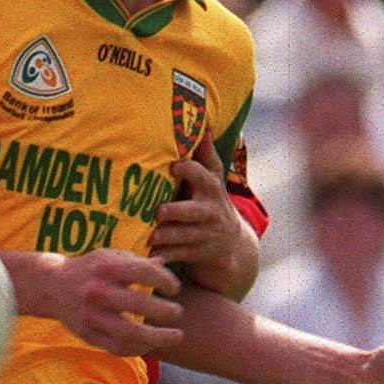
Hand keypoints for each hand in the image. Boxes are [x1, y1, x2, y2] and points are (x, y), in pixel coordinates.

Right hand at [25, 249, 182, 356]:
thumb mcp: (110, 257)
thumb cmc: (89, 269)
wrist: (51, 286)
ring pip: (129, 333)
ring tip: (176, 336)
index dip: (166, 281)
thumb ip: (138, 262)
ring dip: (158, 338)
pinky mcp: (87, 334)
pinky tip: (152, 344)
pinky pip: (117, 348)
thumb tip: (165, 265)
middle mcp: (98, 291)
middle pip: (139, 304)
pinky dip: (139, 349)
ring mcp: (92, 315)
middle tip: (178, 313)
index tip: (174, 289)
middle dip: (165, 311)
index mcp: (106, 268)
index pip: (144, 273)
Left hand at [152, 148, 252, 289]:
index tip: (175, 166)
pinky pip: (181, 255)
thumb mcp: (214, 180)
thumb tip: (202, 126)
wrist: (233, 245)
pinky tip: (151, 256)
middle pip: (195, 211)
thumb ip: (205, 157)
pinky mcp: (200, 254)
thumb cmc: (212, 203)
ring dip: (168, 237)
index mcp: (212, 189)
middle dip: (178, 211)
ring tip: (151, 236)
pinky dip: (166, 256)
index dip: (190, 171)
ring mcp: (207, 235)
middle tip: (159, 211)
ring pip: (186, 236)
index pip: (204, 176)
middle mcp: (212, 211)